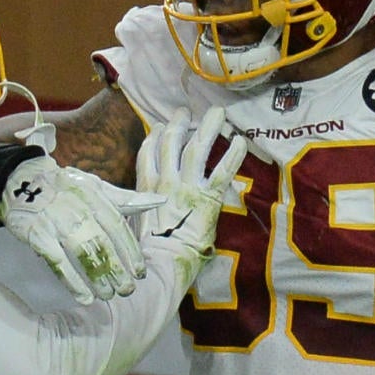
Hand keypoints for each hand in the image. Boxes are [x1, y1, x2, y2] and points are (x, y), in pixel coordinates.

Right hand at [0, 156, 164, 304]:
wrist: (20, 179)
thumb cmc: (66, 187)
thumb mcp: (96, 187)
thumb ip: (126, 199)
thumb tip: (160, 200)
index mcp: (95, 197)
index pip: (117, 226)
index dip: (130, 251)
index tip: (140, 272)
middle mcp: (77, 208)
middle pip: (102, 243)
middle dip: (117, 269)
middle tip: (128, 290)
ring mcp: (55, 221)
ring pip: (81, 253)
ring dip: (97, 278)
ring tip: (109, 296)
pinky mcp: (36, 234)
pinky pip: (56, 261)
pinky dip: (70, 280)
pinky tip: (83, 297)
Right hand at [136, 107, 247, 280]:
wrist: (162, 262)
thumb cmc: (148, 249)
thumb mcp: (134, 220)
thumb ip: (140, 204)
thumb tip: (140, 200)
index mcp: (146, 186)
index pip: (147, 151)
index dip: (154, 136)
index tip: (159, 126)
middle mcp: (165, 181)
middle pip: (171, 142)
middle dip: (178, 123)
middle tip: (185, 111)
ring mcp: (186, 187)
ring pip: (196, 148)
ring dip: (208, 127)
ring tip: (217, 112)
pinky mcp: (207, 198)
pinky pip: (222, 171)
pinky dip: (232, 154)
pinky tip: (240, 140)